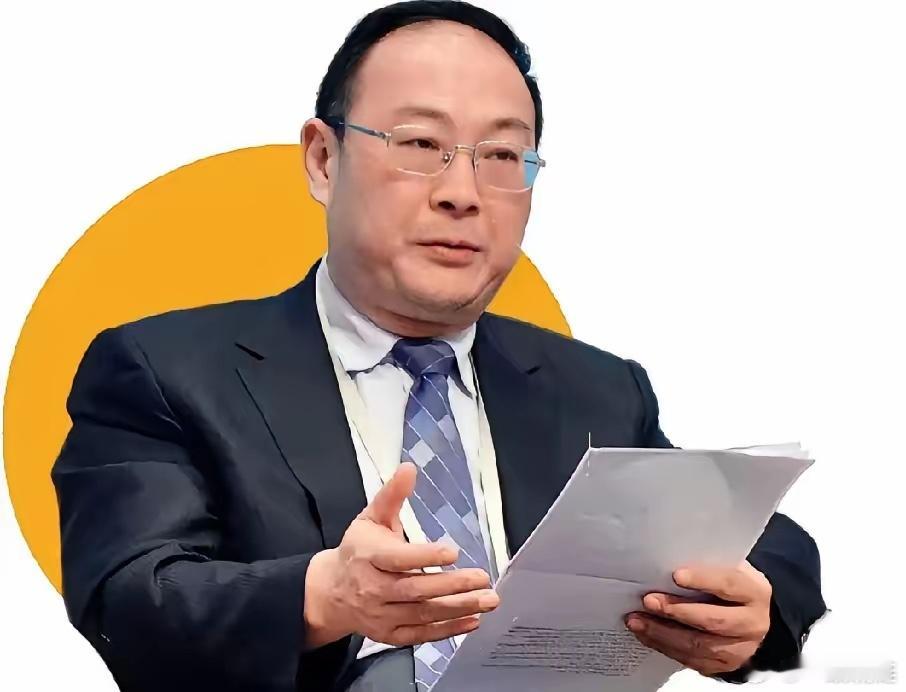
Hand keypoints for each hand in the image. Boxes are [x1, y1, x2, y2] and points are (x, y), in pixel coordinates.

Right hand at [303, 462, 498, 648]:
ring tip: (488, 600)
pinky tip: (472, 620)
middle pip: (415, 589)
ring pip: (422, 614)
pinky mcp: (390, 635)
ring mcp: (381, 615)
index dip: (425, 557)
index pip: (398, 559)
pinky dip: (447, 630)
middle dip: (452, 586)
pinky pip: (421, 635)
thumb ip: (391, 495)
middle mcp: (373, 589)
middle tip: (483, 578)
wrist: (331, 592)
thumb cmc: (358, 550)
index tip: (453, 552)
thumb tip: (409, 468)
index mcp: (368, 557)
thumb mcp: (370, 518)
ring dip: (458, 608)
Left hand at [625, 561, 771, 675]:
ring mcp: (740, 649)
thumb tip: (664, 561)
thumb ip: (704, 564)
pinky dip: (665, 647)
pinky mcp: (724, 666)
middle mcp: (753, 624)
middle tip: (648, 601)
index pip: (728, 585)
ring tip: (636, 621)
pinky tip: (646, 635)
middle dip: (676, 611)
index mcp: (754, 592)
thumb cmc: (728, 584)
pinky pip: (692, 661)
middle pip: (712, 621)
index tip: (676, 575)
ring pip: (699, 646)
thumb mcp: (725, 567)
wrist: (748, 614)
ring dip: (663, 633)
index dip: (702, 580)